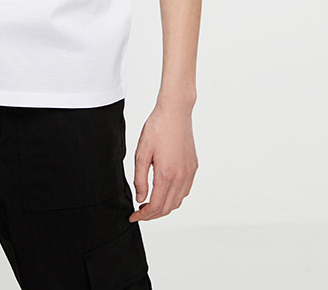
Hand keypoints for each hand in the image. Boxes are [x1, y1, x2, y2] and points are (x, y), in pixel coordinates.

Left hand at [129, 101, 197, 221]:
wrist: (175, 112)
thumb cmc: (157, 128)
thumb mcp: (142, 153)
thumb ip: (140, 178)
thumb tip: (141, 199)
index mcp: (166, 174)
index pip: (156, 206)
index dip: (143, 215)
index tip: (133, 216)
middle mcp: (181, 177)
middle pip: (167, 207)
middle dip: (152, 215)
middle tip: (139, 212)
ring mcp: (189, 173)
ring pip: (178, 201)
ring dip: (164, 207)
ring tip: (150, 204)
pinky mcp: (193, 167)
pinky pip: (185, 191)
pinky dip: (174, 198)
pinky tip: (164, 192)